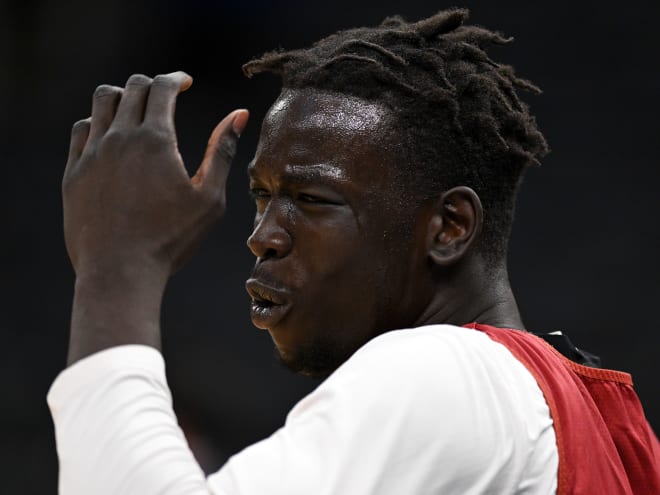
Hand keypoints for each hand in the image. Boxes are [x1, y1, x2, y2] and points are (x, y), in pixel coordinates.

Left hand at [62, 72, 248, 363]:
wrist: (119, 272)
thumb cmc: (171, 239)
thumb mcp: (209, 198)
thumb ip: (223, 151)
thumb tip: (239, 115)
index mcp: (155, 139)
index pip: (161, 87)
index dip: (175, 78)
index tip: (185, 82)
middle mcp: (120, 138)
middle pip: (131, 87)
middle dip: (152, 83)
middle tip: (165, 94)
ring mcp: (92, 153)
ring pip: (102, 101)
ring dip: (122, 95)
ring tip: (136, 107)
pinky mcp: (75, 172)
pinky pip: (82, 130)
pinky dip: (98, 121)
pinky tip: (109, 135)